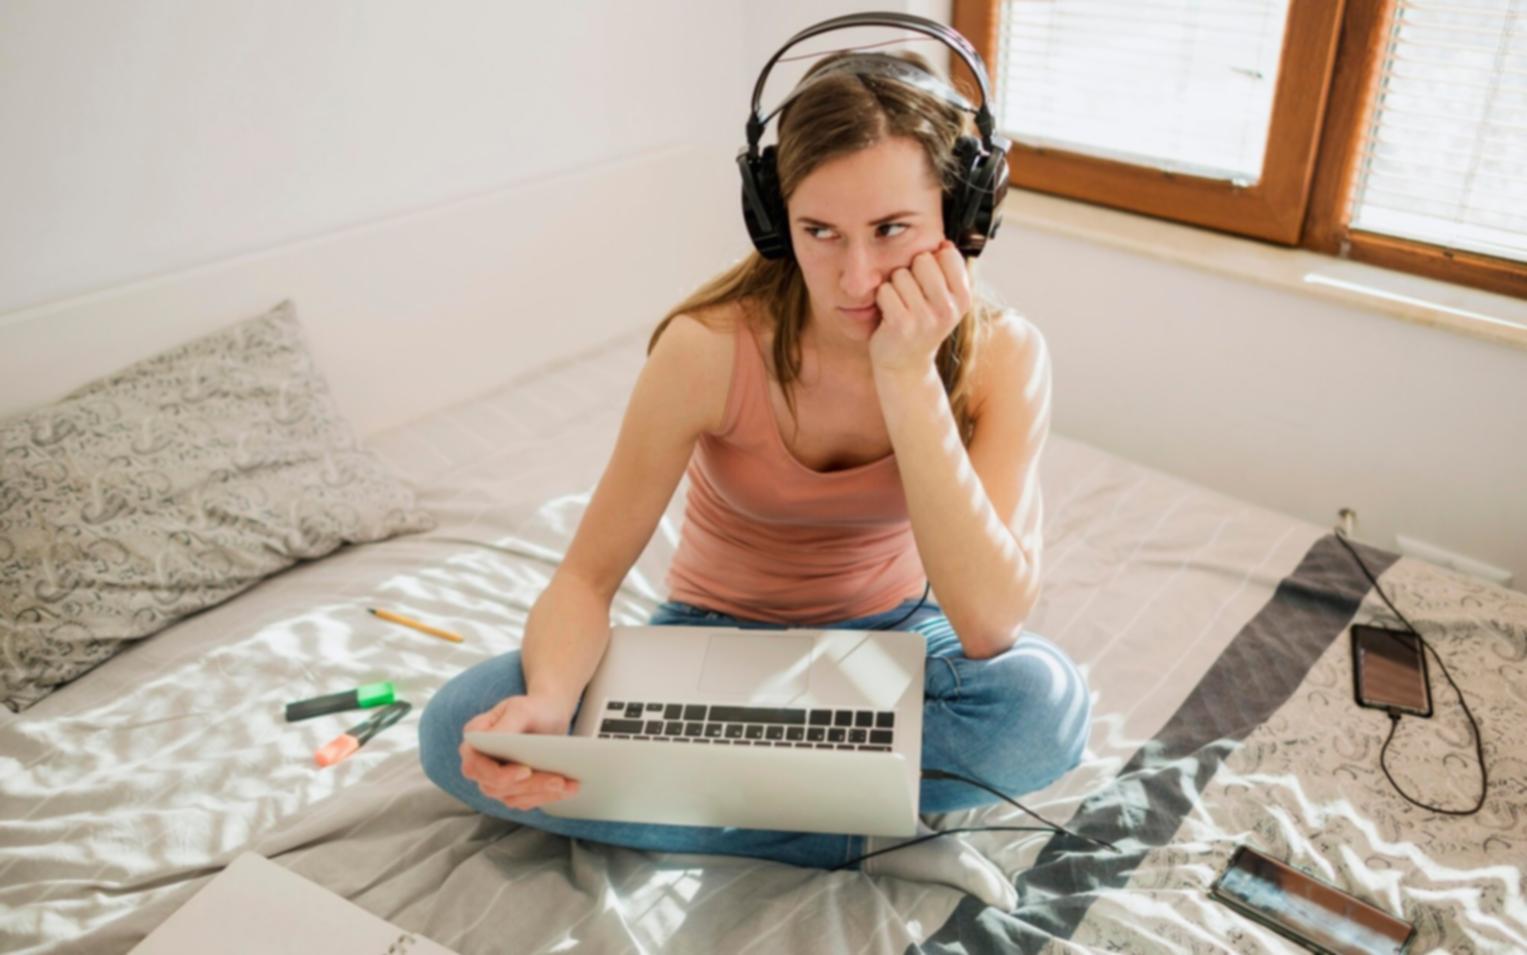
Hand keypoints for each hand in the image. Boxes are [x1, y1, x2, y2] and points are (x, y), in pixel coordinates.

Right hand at [459, 694, 580, 810]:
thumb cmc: (533, 708)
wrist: (549, 714)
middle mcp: (482, 763)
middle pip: (495, 786)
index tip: (525, 771)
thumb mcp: (521, 709)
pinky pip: (526, 800)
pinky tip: (567, 788)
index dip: (496, 774)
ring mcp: (495, 779)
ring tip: (569, 785)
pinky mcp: (513, 789)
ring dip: (541, 793)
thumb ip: (505, 726)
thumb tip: (491, 741)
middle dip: (529, 785)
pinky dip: (547, 796)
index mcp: (476, 740)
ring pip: (512, 797)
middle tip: (558, 780)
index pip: (474, 766)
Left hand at [868, 239, 972, 376]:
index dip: (931, 261)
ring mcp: (925, 318)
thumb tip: (945, 243)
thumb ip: (948, 271)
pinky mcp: (901, 325)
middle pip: (923, 259)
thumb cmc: (923, 323)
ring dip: (895, 286)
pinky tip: (889, 313)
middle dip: (911, 271)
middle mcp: (948, 309)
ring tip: (901, 305)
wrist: (906, 363)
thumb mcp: (945, 299)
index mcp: (963, 298)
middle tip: (911, 294)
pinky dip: (882, 298)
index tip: (929, 281)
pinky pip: (885, 290)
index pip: (947, 254)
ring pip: (901, 274)